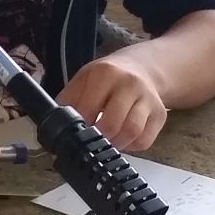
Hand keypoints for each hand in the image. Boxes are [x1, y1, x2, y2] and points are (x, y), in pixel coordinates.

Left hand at [55, 52, 170, 152]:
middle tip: (92, 140)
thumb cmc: (107, 78)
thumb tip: (54, 127)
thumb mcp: (83, 80)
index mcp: (105, 73)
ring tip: (107, 141)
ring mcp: (148, 99)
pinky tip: (123, 138)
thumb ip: (68, 101)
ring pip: (132, 133)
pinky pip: (145, 140)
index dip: (80, 127)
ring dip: (116, 144)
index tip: (77, 133)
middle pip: (112, 124)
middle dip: (99, 138)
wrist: (141, 68)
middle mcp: (129, 84)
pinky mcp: (160, 114)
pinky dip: (132, 146)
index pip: (88, 109)